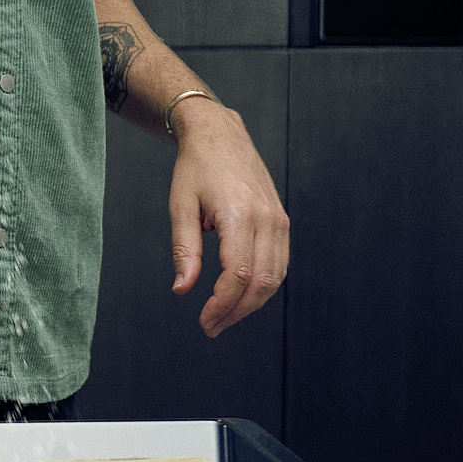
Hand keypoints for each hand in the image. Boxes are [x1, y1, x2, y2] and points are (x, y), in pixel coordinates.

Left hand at [168, 102, 289, 335]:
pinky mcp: (281, 221)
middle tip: (211, 326)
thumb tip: (182, 290)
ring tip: (224, 317)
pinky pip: (279, 264)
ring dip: (251, 304)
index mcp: (239, 214)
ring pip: (274, 278)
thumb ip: (184, 250)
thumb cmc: (195, 169)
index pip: (237, 275)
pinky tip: (241, 296)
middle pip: (260, 283)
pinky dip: (263, 286)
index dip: (222, 305)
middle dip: (236, 311)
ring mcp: (278, 220)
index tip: (204, 320)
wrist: (221, 135)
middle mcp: (266, 219)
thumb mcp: (180, 206)